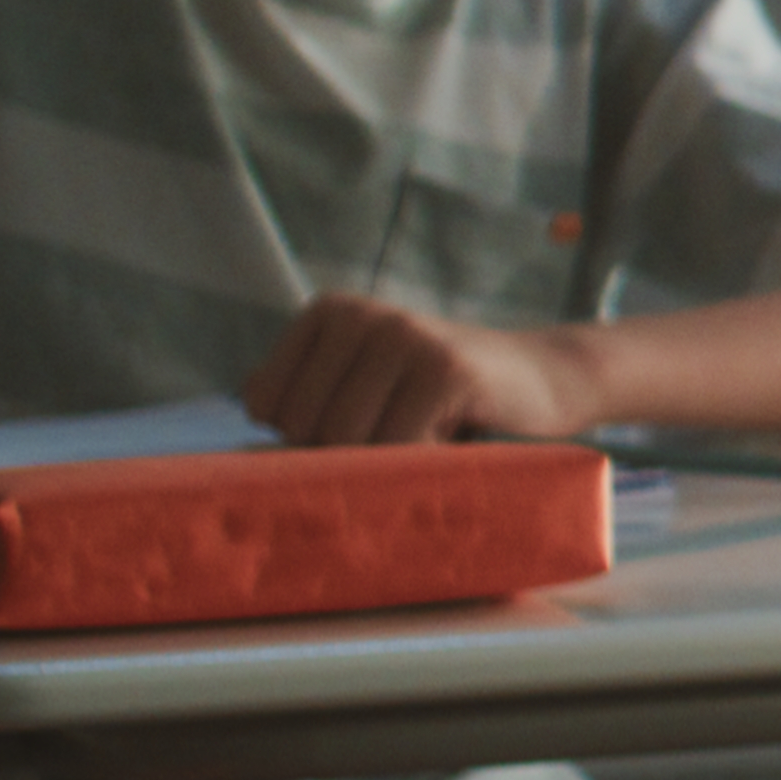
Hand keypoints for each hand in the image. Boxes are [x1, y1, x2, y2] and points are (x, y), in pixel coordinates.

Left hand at [244, 293, 599, 447]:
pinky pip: (397, 448)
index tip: (360, 428)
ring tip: (425, 441)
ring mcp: (403, 336)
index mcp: (329, 312)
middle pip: (302, 427)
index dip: (305, 439)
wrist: (546, 381)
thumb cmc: (443, 403)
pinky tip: (451, 443)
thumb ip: (303, 403)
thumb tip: (234, 450)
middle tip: (400, 439)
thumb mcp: (364, 388)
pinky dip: (420, 467)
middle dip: (344, 457)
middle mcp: (359, 314)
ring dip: (385, 466)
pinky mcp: (444, 368)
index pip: (263, 403)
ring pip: (344, 443)